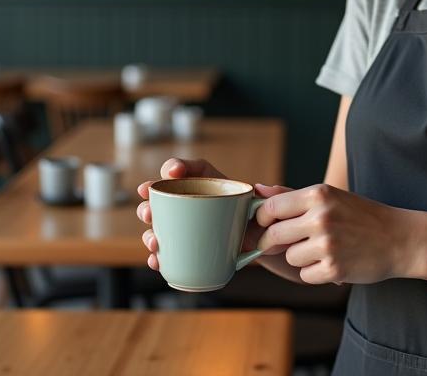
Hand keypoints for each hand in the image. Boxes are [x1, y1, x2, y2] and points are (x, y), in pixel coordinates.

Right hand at [137, 158, 291, 270]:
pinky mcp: (191, 249)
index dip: (177, 165)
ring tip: (154, 241)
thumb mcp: (276, 204)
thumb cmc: (271, 218)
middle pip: (166, 198)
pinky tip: (156, 260)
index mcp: (214, 184)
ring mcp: (191, 227)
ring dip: (151, 232)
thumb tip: (263, 188)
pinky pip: (169, 252)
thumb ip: (277, 194)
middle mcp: (197, 203)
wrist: (271, 245)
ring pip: (162, 226)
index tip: (171, 171)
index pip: (192, 168)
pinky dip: (159, 257)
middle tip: (149, 212)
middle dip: (151, 203)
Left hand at [255, 184, 417, 284]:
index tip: (267, 226)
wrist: (401, 239)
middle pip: (274, 235)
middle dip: (273, 243)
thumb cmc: (362, 216)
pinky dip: (314, 272)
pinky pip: (305, 275)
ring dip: (300, 258)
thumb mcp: (330, 197)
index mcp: (318, 194)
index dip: (263, 220)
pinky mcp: (334, 269)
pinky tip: (331, 263)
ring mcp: (327, 244)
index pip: (270, 208)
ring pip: (290, 257)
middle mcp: (321, 217)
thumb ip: (292, 195)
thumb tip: (259, 189)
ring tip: (321, 250)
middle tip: (285, 244)